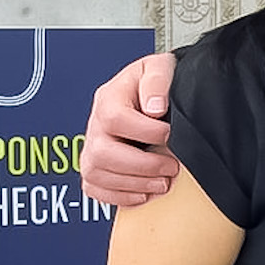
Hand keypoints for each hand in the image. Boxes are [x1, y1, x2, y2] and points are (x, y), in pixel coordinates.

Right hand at [79, 53, 181, 205]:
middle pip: (103, 153)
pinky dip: (118, 197)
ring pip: (96, 174)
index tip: (170, 135)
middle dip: (143, 165)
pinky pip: (93, 188)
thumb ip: (157, 81)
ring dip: (134, 184)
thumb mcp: (160, 68)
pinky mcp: (95, 167)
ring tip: (162, 182)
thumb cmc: (156, 83)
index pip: (115, 119)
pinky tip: (144, 193)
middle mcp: (95, 124)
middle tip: (171, 167)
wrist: (154, 94)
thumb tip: (154, 108)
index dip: (146, 132)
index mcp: (109, 98)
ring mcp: (92, 147)